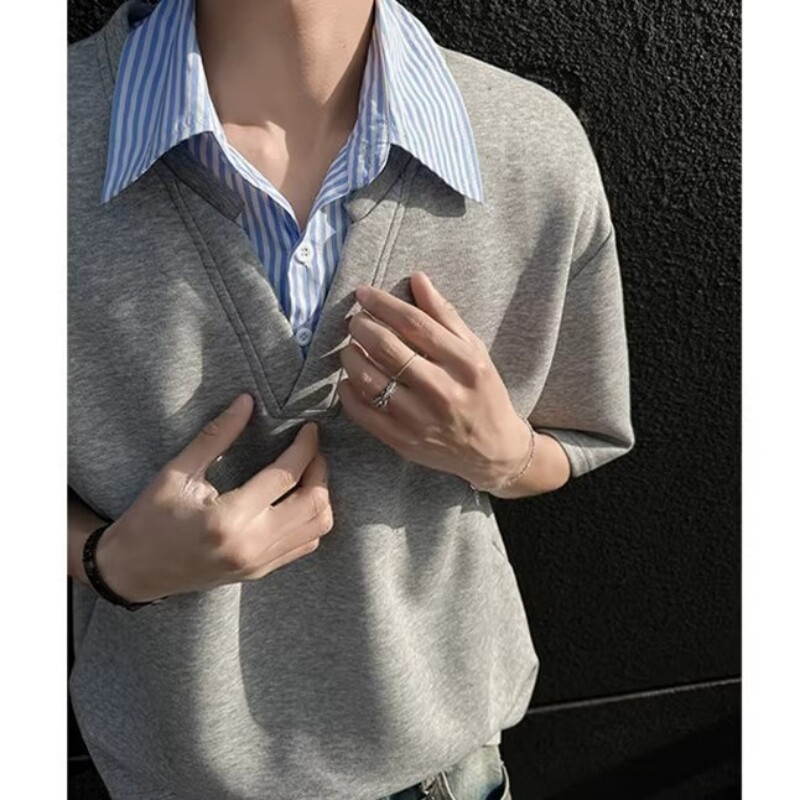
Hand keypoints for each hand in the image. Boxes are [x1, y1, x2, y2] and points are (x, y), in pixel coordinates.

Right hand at [95, 394, 333, 602]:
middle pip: (314, 504)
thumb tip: (247, 402)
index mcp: (230, 518)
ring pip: (318, 528)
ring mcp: (258, 563)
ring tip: (307, 472)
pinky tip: (298, 499)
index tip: (309, 428)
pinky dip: (312, 519)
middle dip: (320, 470)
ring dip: (321, 495)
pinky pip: (305, 544)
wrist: (133, 571)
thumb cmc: (150, 519)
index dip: (306, 447)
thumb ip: (216, 435)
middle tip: (310, 449)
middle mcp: (251, 545)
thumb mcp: (178, 472)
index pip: (287, 476)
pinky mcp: (260, 571)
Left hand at [338, 271, 530, 490]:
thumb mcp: (474, 350)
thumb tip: (417, 278)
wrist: (492, 450)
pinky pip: (363, 412)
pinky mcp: (403, 441)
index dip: (384, 304)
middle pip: (388, 348)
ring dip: (351, 357)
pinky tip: (349, 379)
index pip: (415, 323)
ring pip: (370, 379)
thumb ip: (445, 315)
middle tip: (355, 322)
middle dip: (362, 328)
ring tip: (350, 348)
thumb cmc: (483, 393)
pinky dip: (348, 391)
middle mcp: (443, 391)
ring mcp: (420, 419)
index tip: (364, 294)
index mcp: (464, 363)